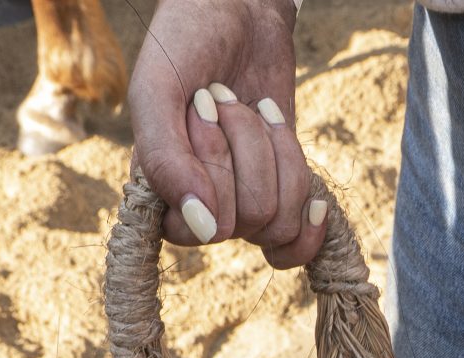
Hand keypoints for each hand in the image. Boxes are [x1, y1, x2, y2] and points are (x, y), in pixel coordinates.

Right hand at [128, 0, 326, 266]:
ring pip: (276, 221)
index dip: (212, 170)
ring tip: (253, 111)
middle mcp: (197, 207)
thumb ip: (164, 160)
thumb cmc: (186, 44)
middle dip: (245, 148)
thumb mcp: (159, 91)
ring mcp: (241, 204)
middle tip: (225, 99)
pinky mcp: (279, 193)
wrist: (236, 10)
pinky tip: (306, 184)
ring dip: (274, 154)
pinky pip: (299, 230)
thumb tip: (206, 231)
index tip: (199, 108)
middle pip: (245, 220)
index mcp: (157, 193)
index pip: (198, 229)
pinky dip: (305, 198)